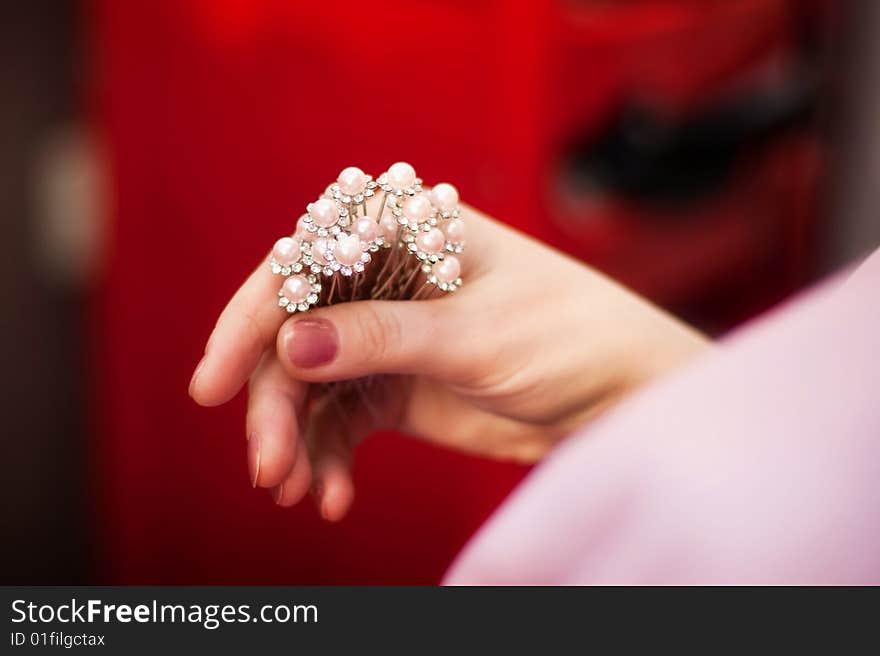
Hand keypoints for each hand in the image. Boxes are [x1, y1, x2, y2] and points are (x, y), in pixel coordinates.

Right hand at [189, 204, 708, 519]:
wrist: (623, 396)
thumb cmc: (571, 337)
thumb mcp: (477, 336)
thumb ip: (384, 336)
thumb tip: (291, 343)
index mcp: (405, 233)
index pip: (303, 265)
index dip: (251, 320)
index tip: (213, 384)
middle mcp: (385, 279)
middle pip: (295, 333)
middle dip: (273, 402)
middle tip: (267, 467)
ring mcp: (387, 336)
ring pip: (308, 384)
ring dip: (295, 439)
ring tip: (296, 491)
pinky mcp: (395, 386)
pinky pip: (339, 421)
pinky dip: (328, 458)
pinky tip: (334, 497)